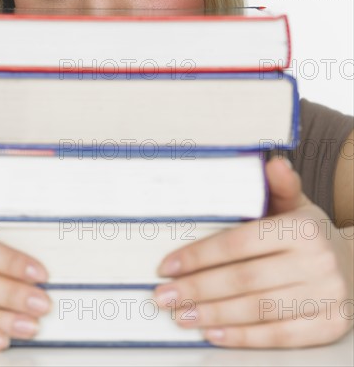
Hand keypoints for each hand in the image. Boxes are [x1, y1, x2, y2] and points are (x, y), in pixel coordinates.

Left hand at [154, 157, 353, 347]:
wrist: (353, 265)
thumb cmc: (309, 233)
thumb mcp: (295, 204)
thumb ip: (278, 186)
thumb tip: (273, 163)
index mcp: (302, 227)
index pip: (239, 243)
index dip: (200, 256)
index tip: (168, 266)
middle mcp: (317, 261)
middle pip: (244, 280)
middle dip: (198, 289)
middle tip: (164, 296)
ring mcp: (326, 296)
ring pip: (258, 310)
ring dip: (213, 315)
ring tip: (181, 314)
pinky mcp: (329, 325)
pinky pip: (279, 336)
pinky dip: (243, 336)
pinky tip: (214, 332)